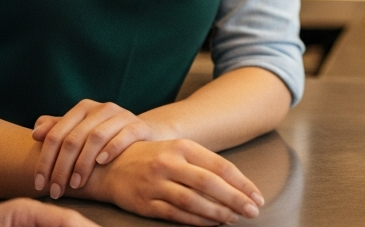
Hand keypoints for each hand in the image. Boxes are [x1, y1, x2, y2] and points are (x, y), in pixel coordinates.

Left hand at [32, 99, 168, 197]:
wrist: (141, 134)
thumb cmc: (104, 136)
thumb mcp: (80, 132)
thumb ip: (57, 131)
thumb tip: (36, 133)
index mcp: (83, 108)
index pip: (56, 134)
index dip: (45, 160)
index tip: (40, 183)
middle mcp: (101, 108)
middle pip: (73, 138)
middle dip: (61, 168)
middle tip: (57, 190)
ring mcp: (121, 115)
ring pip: (96, 137)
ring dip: (83, 163)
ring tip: (76, 184)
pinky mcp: (138, 125)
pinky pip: (124, 136)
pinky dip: (111, 149)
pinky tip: (101, 163)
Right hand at [87, 138, 263, 225]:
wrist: (107, 165)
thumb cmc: (151, 156)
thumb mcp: (177, 150)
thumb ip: (204, 164)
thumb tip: (236, 184)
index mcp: (182, 146)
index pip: (220, 166)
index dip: (242, 183)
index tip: (257, 196)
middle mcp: (169, 163)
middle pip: (210, 183)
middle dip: (235, 199)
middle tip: (252, 211)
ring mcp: (155, 183)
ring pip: (194, 201)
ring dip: (218, 212)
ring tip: (234, 218)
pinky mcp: (145, 203)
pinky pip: (176, 214)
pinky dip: (197, 221)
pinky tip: (212, 224)